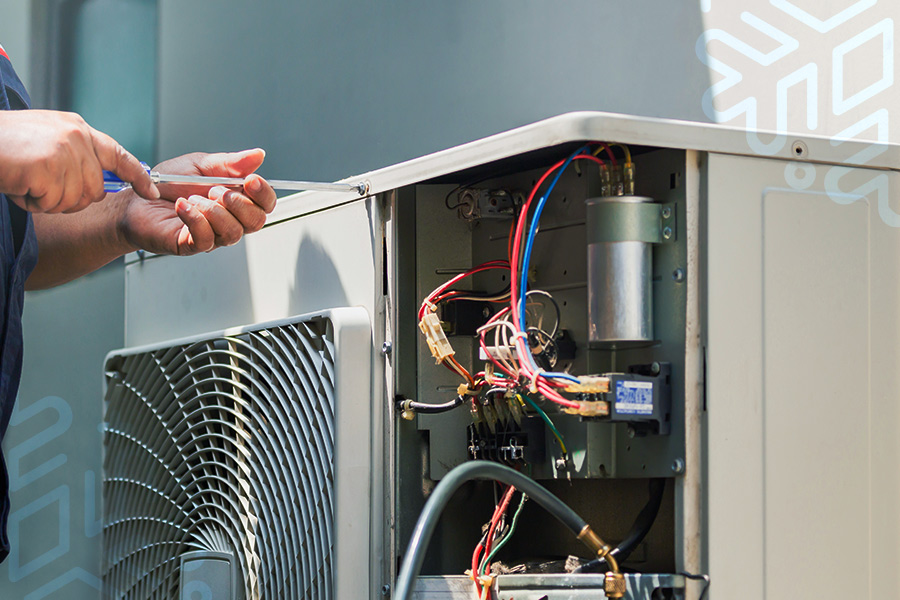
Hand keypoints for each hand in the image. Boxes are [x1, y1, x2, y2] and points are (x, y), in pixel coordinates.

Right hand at [0, 109, 158, 212]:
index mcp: (77, 128)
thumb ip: (75, 155)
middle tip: (39, 185)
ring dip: (47, 200)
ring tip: (25, 180)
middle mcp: (75, 136)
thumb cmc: (4, 145)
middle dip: (68, 198)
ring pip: (73, 200)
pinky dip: (32, 202)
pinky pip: (51, 203)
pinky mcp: (47, 167)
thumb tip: (96, 182)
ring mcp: (63, 150)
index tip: (152, 193)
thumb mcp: (46, 140)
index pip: (118, 155)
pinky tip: (18, 184)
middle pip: (94, 189)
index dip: (138, 177)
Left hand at [117, 148, 275, 255]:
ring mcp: (213, 235)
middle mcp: (229, 220)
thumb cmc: (167, 184)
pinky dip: (195, 218)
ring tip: (193, 197)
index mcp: (236, 199)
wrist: (136, 199)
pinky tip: (183, 205)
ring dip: (214, 210)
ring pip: (233, 232)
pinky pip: (207, 238)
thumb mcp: (201, 165)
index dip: (264, 194)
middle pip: (256, 221)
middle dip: (239, 203)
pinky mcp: (193, 245)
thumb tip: (258, 155)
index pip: (265, 204)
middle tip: (216, 189)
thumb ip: (230, 162)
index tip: (251, 179)